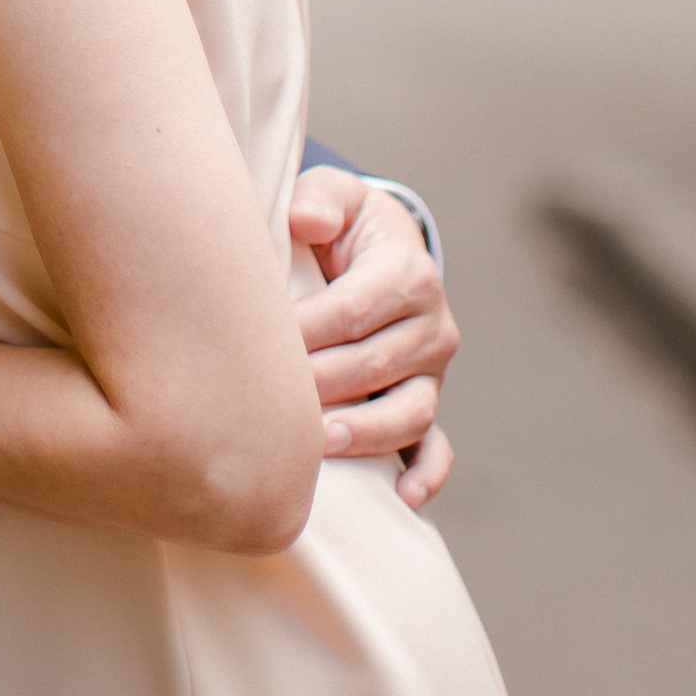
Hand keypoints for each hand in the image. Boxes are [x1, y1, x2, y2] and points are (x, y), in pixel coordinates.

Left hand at [288, 168, 457, 509]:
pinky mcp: (425, 405)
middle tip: (267, 399)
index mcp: (409, 272)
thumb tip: (305, 220)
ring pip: (408, 413)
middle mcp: (431, 327)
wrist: (373, 253)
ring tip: (318, 446)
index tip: (260, 342)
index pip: (353, 311)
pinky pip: (435, 448)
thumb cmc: (340, 227)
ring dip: (363, 433)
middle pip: (374, 366)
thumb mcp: (332, 196)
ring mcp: (431, 374)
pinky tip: (400, 498)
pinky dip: (425, 474)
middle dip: (320, 384)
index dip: (305, 330)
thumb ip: (319, 199)